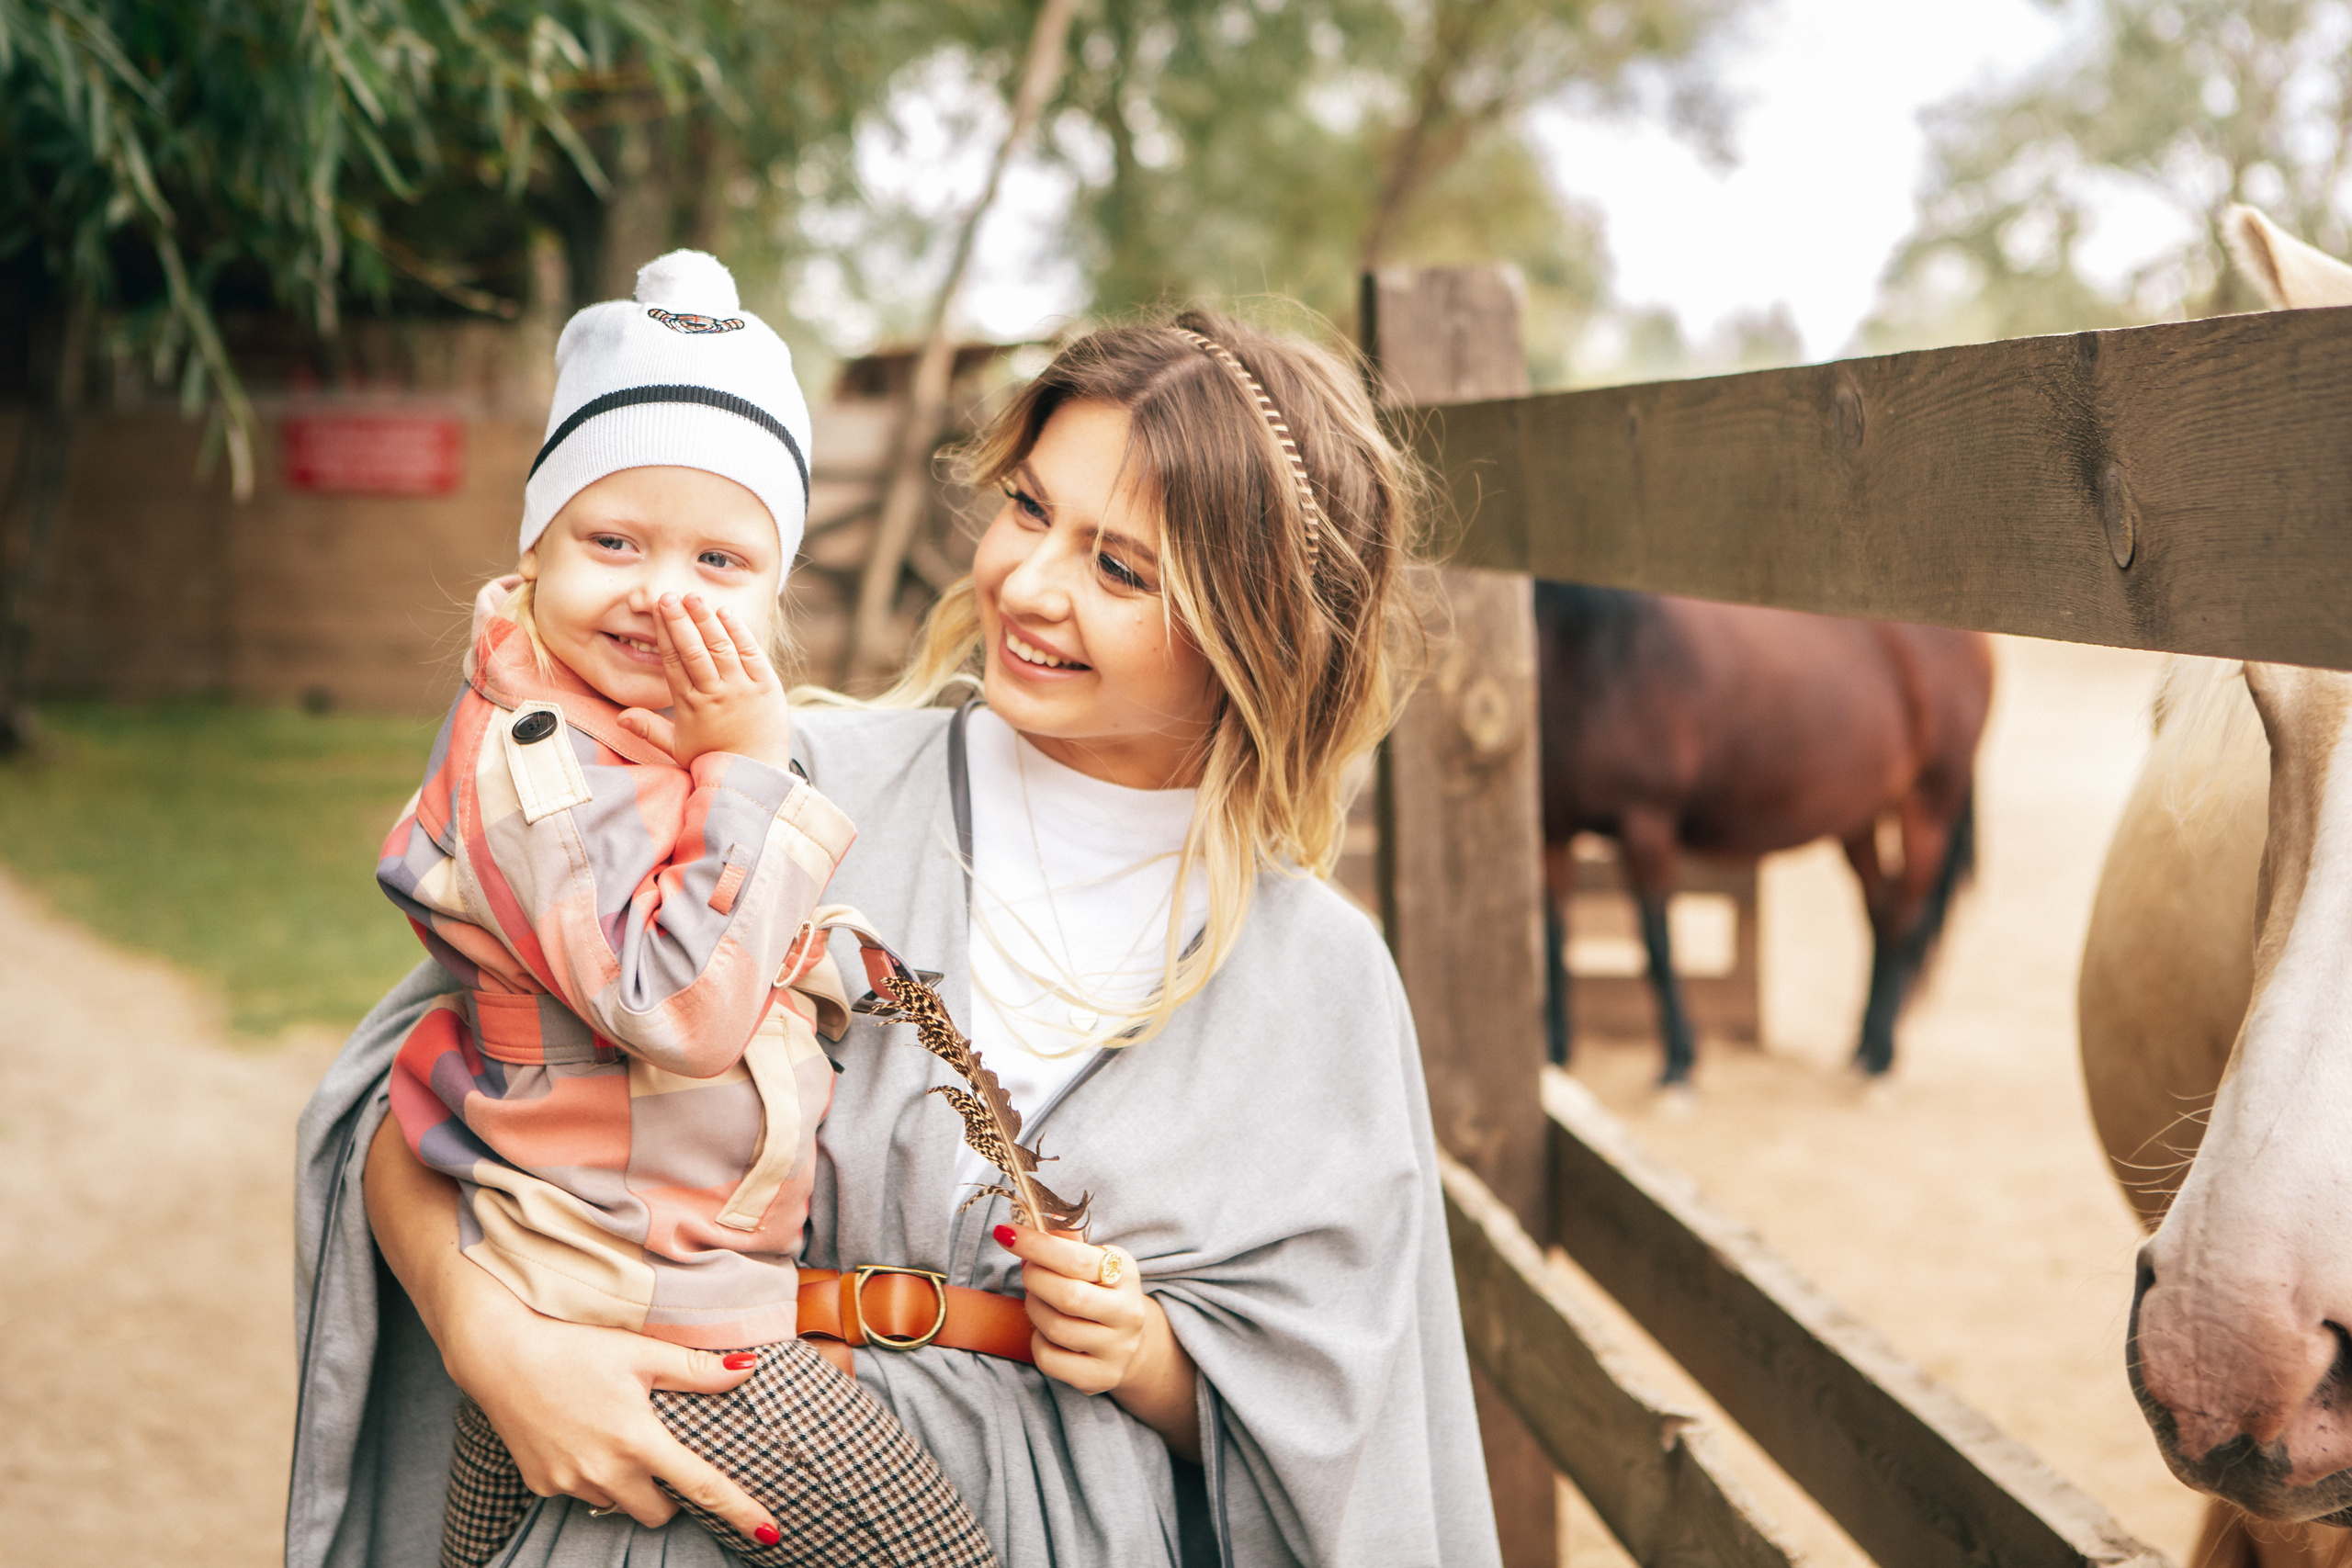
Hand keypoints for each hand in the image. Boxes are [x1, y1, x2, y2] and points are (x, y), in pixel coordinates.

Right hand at [361, 1117, 782, 1545]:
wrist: (500, 1354)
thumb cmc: (575, 1347)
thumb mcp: (641, 1352)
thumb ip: (697, 1369)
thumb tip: (748, 1369)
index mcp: (639, 1441)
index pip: (703, 1486)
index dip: (741, 1511)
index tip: (772, 1532)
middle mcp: (605, 1472)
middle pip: (659, 1512)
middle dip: (669, 1494)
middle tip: (661, 1455)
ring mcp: (569, 1483)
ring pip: (618, 1505)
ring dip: (627, 1484)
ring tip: (613, 1438)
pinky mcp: (542, 1485)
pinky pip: (581, 1494)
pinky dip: (590, 1477)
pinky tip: (579, 1438)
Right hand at [615, 593, 790, 768]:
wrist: (756, 776)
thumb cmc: (715, 760)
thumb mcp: (677, 749)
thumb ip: (649, 729)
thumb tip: (620, 718)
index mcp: (690, 705)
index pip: (673, 662)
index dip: (664, 634)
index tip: (656, 612)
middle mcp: (714, 694)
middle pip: (693, 650)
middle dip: (679, 620)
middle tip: (668, 596)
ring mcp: (742, 688)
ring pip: (720, 647)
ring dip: (706, 619)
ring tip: (693, 597)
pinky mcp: (766, 687)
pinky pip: (751, 653)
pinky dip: (738, 632)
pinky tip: (725, 613)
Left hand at [993, 1223, 1200, 1461]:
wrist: (1130, 1343)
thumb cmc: (1100, 1292)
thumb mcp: (1094, 1261)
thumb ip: (1068, 1242)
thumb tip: (1039, 1220)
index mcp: (1125, 1273)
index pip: (1076, 1258)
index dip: (1037, 1245)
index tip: (1006, 1234)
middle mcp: (1127, 1311)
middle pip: (1067, 1295)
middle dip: (1035, 1279)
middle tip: (1027, 1270)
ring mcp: (1116, 1348)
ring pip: (1057, 1328)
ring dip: (1035, 1309)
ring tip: (1037, 1300)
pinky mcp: (1100, 1376)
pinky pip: (1051, 1360)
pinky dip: (1038, 1342)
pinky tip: (1045, 1332)